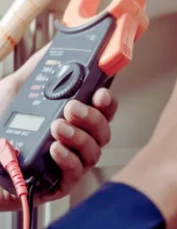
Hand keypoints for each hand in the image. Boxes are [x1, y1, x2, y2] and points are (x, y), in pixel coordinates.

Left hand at [0, 48, 117, 209]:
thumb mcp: (17, 88)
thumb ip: (40, 68)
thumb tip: (59, 44)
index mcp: (73, 117)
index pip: (103, 110)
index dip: (107, 102)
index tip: (100, 93)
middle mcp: (76, 139)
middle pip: (103, 130)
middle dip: (92, 118)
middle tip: (72, 108)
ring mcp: (70, 162)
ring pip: (94, 152)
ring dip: (79, 138)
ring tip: (58, 126)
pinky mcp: (58, 184)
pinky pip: (75, 174)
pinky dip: (68, 159)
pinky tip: (55, 147)